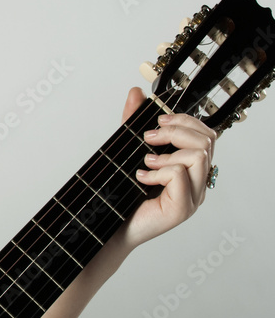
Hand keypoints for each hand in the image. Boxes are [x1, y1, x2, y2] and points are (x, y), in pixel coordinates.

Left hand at [115, 87, 216, 250]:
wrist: (109, 225)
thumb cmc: (121, 191)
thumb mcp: (128, 149)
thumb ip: (133, 121)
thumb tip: (136, 92)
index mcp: (191, 167)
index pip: (207, 134)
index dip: (185, 120)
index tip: (158, 120)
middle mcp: (197, 181)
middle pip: (207, 140)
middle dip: (175, 130)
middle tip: (148, 138)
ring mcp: (193, 197)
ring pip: (198, 155)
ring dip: (167, 152)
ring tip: (146, 162)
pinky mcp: (182, 209)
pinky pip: (179, 176)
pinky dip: (157, 172)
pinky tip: (141, 178)